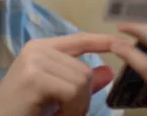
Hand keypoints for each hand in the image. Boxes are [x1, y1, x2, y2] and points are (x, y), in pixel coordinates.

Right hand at [0, 33, 124, 115]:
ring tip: (58, 115)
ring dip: (77, 107)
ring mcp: (34, 60)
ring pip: (82, 80)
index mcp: (41, 49)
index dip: (103, 41)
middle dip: (83, 99)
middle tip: (64, 114)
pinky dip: (71, 110)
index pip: (80, 39)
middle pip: (85, 69)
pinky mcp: (33, 77)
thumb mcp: (57, 98)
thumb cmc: (24, 113)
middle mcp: (37, 49)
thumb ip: (80, 83)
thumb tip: (109, 71)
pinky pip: (72, 91)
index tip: (122, 43)